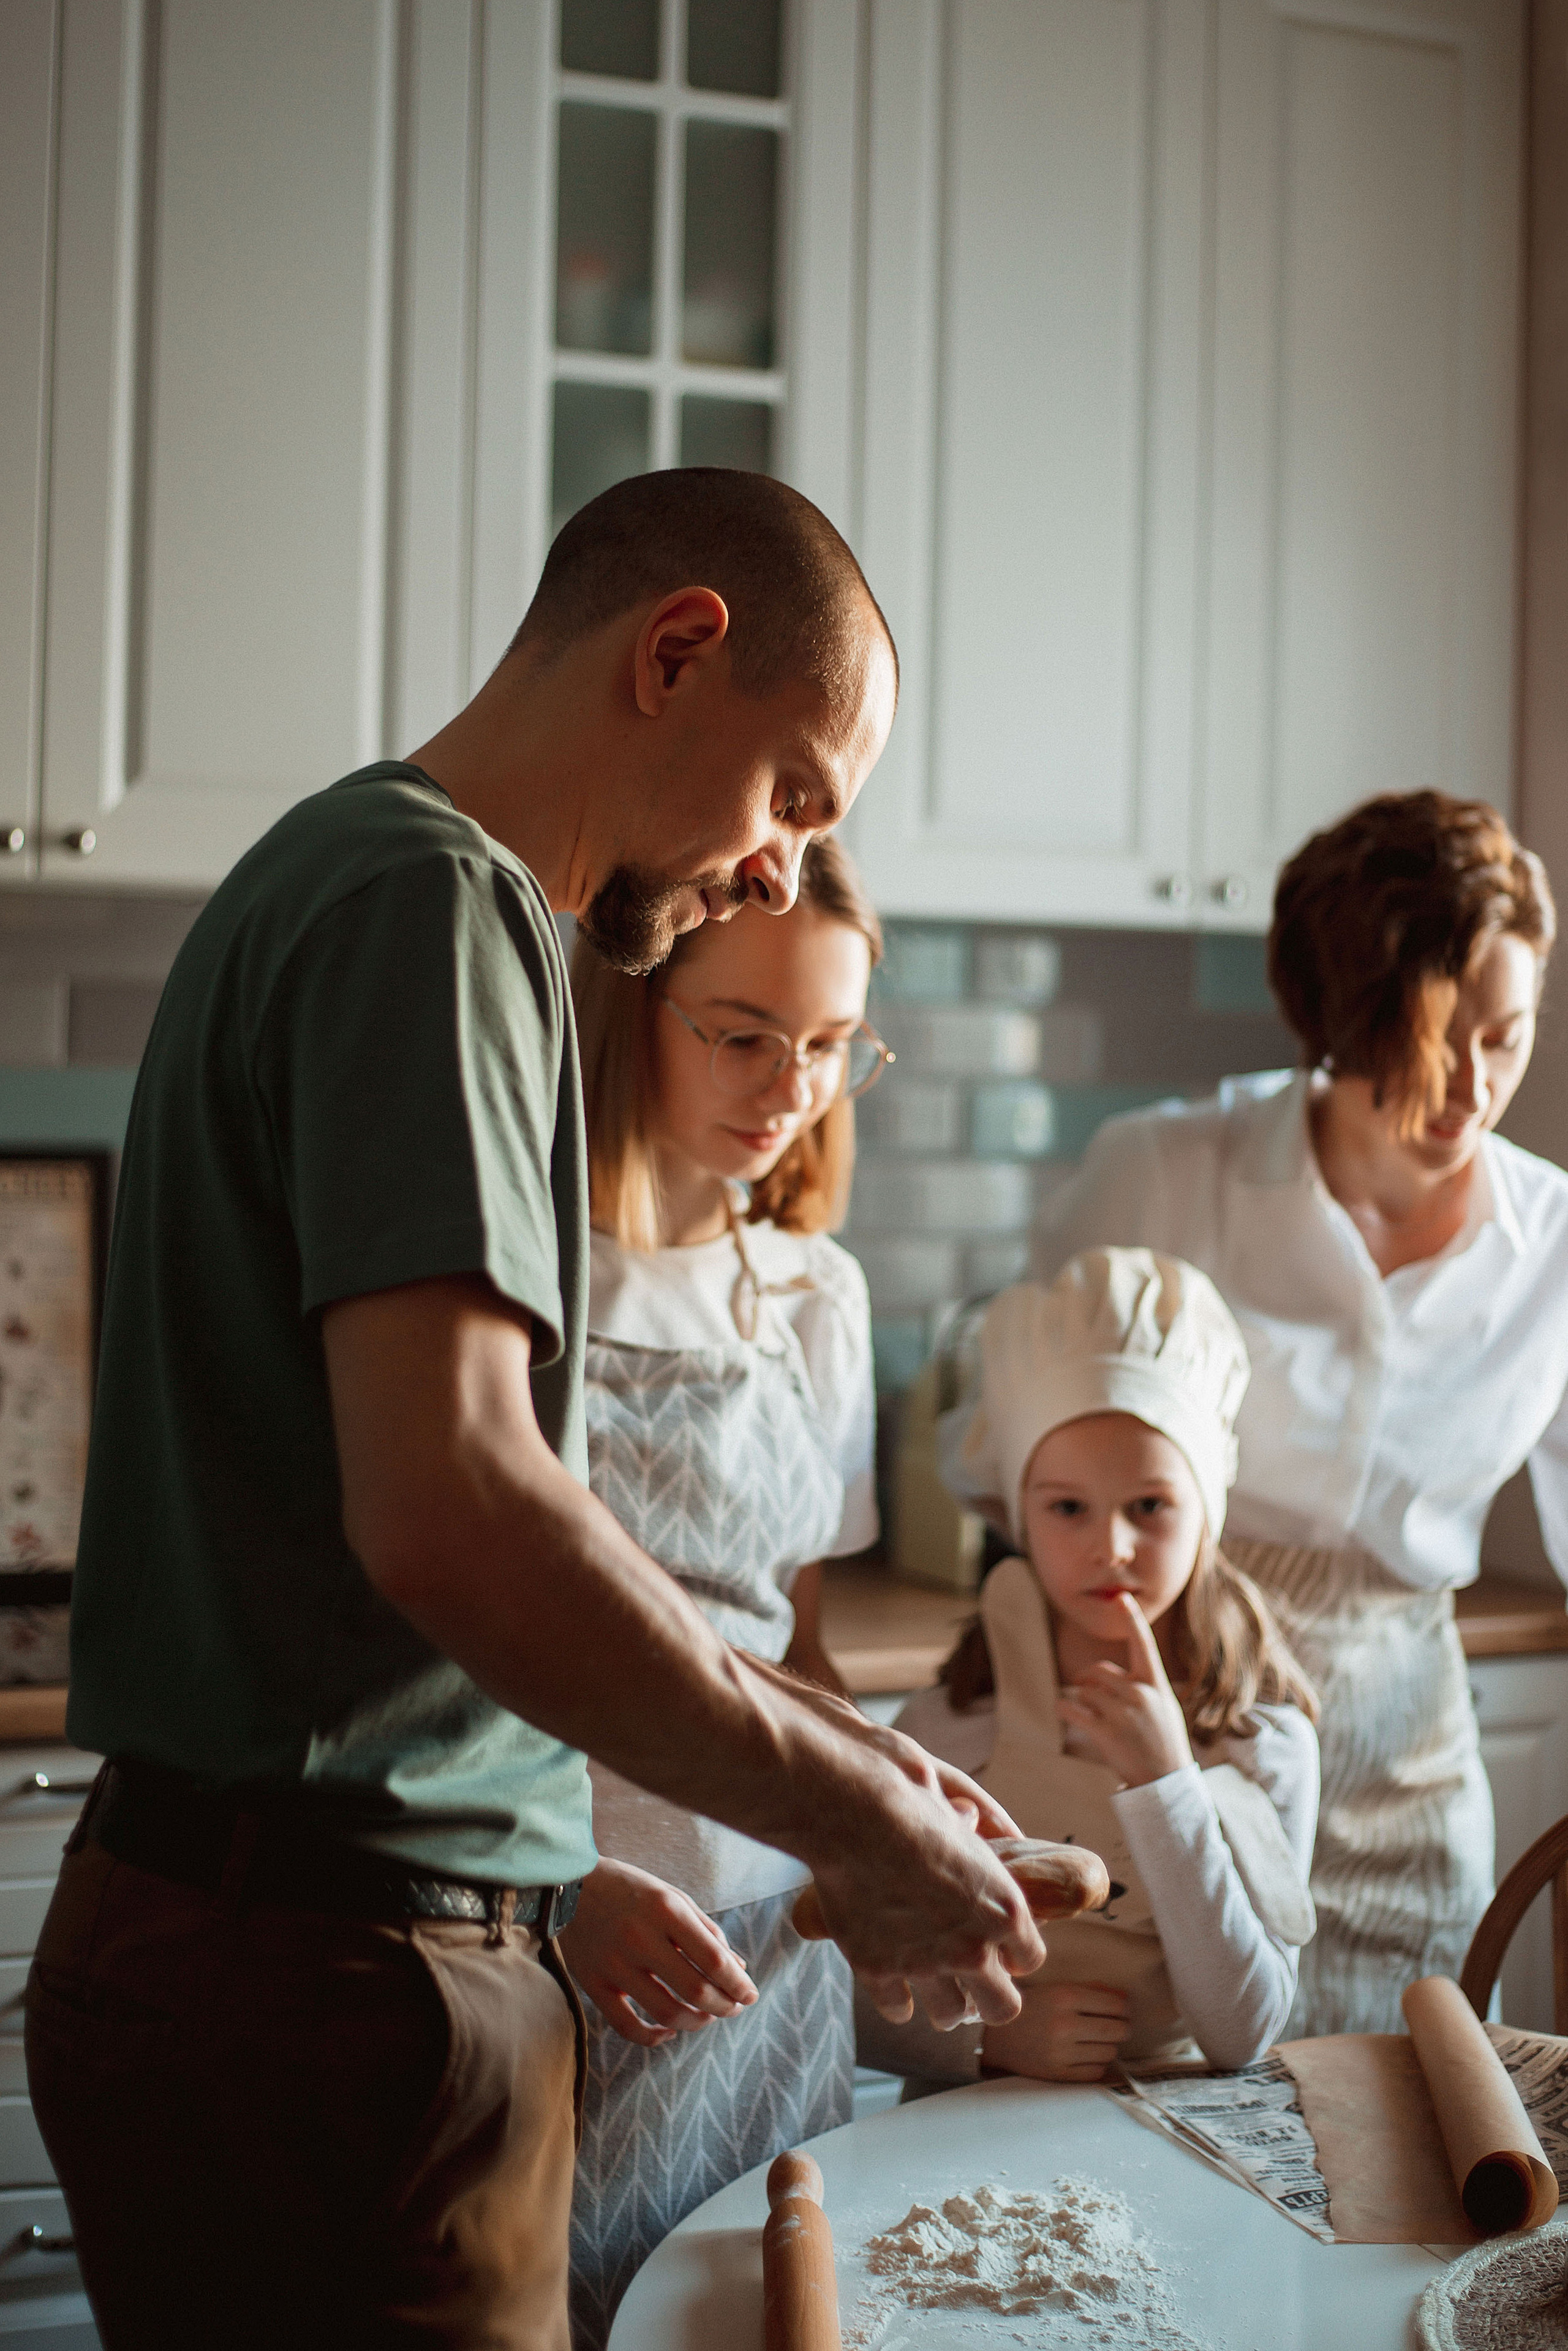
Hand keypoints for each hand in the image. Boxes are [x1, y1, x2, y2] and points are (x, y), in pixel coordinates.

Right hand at [557, 1859, 757, 2047]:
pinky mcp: (593, 1983)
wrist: (571, 1885)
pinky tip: (669, 2032)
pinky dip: (653, 2037)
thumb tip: (739, 1970)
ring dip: (696, 2022)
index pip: (714, 1960)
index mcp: (666, 1909)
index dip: (738, 1984)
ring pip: (666, 2012)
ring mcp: (614, 1963)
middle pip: (695, 1990)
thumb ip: (707, 1933)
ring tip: (706, 2016)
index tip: (750, 1995)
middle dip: (724, 2006)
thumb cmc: (633, 1890)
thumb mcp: (674, 1897)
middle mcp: (640, 1937)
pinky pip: (627, 2026)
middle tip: (734, 2008)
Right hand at [772, 1713, 1042, 2031]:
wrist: (852, 1808)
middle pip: (1002, 2007)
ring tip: (935, 1986)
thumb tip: (1010, 1832)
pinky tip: (894, 1982)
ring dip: (944, 2002)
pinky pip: (897, 2008)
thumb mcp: (963, 1801)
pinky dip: (897, 1999)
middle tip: (974, 1981)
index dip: (1013, 1951)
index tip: (998, 1943)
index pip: (1030, 1958)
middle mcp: (971, 1947)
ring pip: (949, 2016)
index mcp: (1003, 1908)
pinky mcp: (877, 1970)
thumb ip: (990, 1825)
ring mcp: (923, 1964)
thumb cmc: (908, 1795)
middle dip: (990, 1997)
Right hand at [981, 1978, 1130, 2083]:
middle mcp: (1065, 2024)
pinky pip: (1096, 2072)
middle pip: (1117, 2030)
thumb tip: (1125, 1997)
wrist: (995, 2036)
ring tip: (1098, 2041)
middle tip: (1118, 2026)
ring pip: (1109, 2052)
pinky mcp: (1058, 2074)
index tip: (1123, 2010)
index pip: (1115, 2004)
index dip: (1125, 2008)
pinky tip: (1087, 2055)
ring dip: (1109, 2046)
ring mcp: (1062, 2052)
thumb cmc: (1030, 2007)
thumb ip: (1091, 1989)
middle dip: (1123, 2028)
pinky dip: (1097, 2064)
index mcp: (1064, 1996)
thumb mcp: (1056, 1988)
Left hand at [1057, 1594, 1192, 1786]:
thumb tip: (1105, 1677)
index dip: (1132, 1619)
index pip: (1143, 1645)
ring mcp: (1122, 1712)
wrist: (1166, 1782)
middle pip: (1098, 1672)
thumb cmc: (1164, 1743)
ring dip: (1082, 1701)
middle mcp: (1140, 1693)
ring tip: (1095, 1718)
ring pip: (1084, 1691)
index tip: (1122, 1597)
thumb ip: (1141, 1686)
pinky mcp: (1104, 1731)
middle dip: (1090, 1682)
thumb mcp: (1165, 1707)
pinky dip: (1064, 1709)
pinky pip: (1072, 1709)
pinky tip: (1065, 1712)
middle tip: (1092, 1697)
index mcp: (1156, 1685)